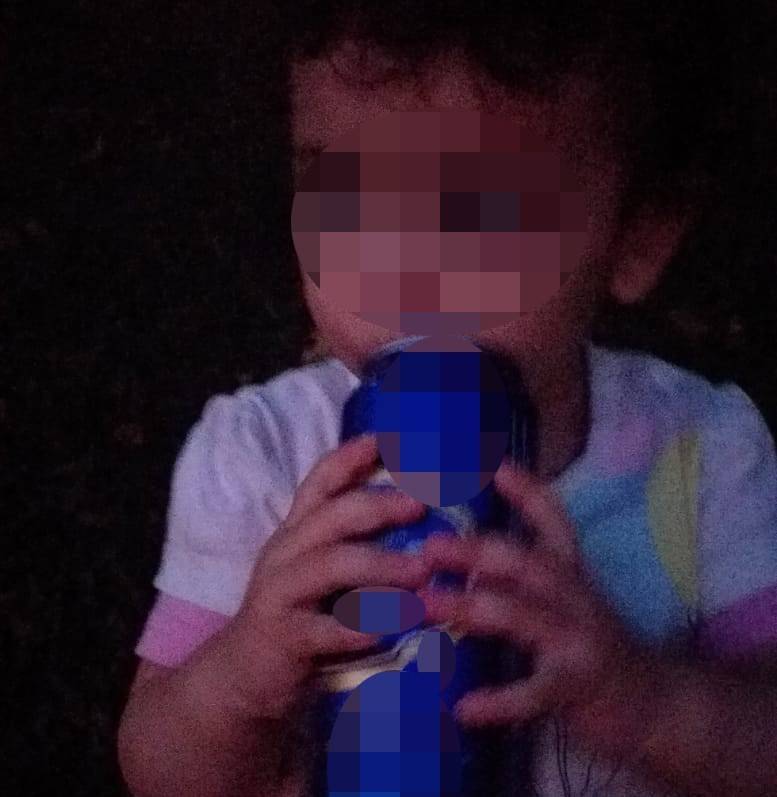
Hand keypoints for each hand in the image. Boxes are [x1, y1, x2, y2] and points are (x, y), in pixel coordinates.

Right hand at [224, 434, 428, 717]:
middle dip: (379, 505)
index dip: (351, 456)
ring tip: (421, 572)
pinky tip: (389, 629)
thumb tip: (422, 521)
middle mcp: (287, 552)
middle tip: (421, 506)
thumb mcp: (319, 572)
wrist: (243, 675)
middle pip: (331, 515)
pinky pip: (323, 629)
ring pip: (330, 565)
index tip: (387, 438)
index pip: (321, 481)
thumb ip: (356, 545)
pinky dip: (358, 626)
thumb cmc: (299, 616)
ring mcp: (281, 592)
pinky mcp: (282, 637)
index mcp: (298, 531)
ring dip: (380, 565)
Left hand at [417, 459, 651, 739]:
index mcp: (570, 572)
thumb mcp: (566, 599)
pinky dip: (499, 700)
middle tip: (429, 547)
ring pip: (522, 616)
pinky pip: (534, 693)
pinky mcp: (578, 686)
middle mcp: (576, 596)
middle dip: (475, 550)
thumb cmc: (591, 644)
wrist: (654, 703)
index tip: (494, 464)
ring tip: (428, 604)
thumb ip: (524, 577)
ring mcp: (579, 639)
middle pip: (525, 562)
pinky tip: (464, 707)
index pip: (553, 520)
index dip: (527, 490)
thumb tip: (468, 560)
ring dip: (472, 607)